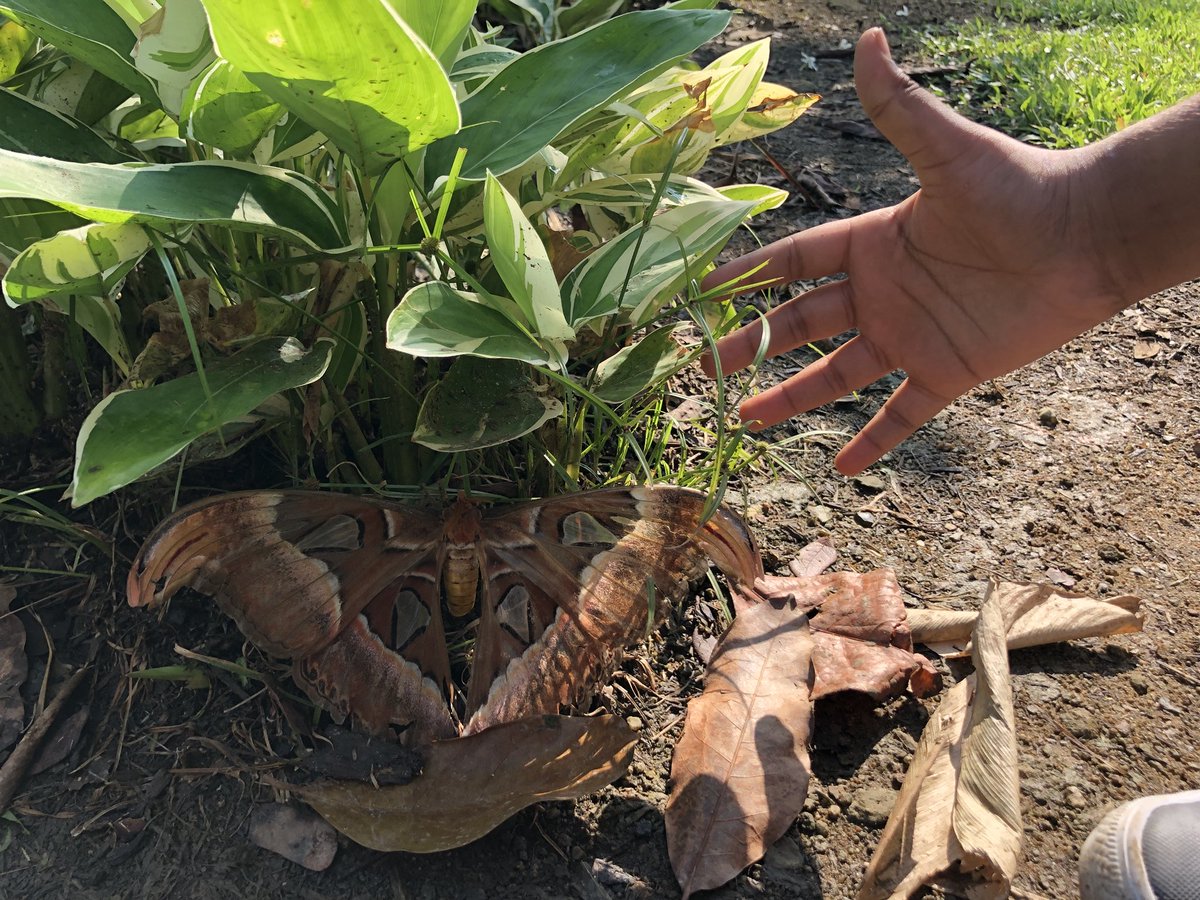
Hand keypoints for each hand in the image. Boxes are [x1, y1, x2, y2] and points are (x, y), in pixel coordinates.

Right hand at [702, 28, 1131, 474]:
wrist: (1087, 238)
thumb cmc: (1020, 188)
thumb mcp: (947, 151)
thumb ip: (900, 109)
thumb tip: (870, 40)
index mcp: (872, 243)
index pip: (793, 262)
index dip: (747, 276)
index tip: (701, 293)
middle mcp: (882, 293)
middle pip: (798, 325)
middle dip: (749, 346)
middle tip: (705, 369)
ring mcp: (911, 336)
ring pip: (836, 376)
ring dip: (790, 399)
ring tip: (744, 422)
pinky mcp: (947, 372)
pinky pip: (902, 415)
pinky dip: (873, 443)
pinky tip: (841, 468)